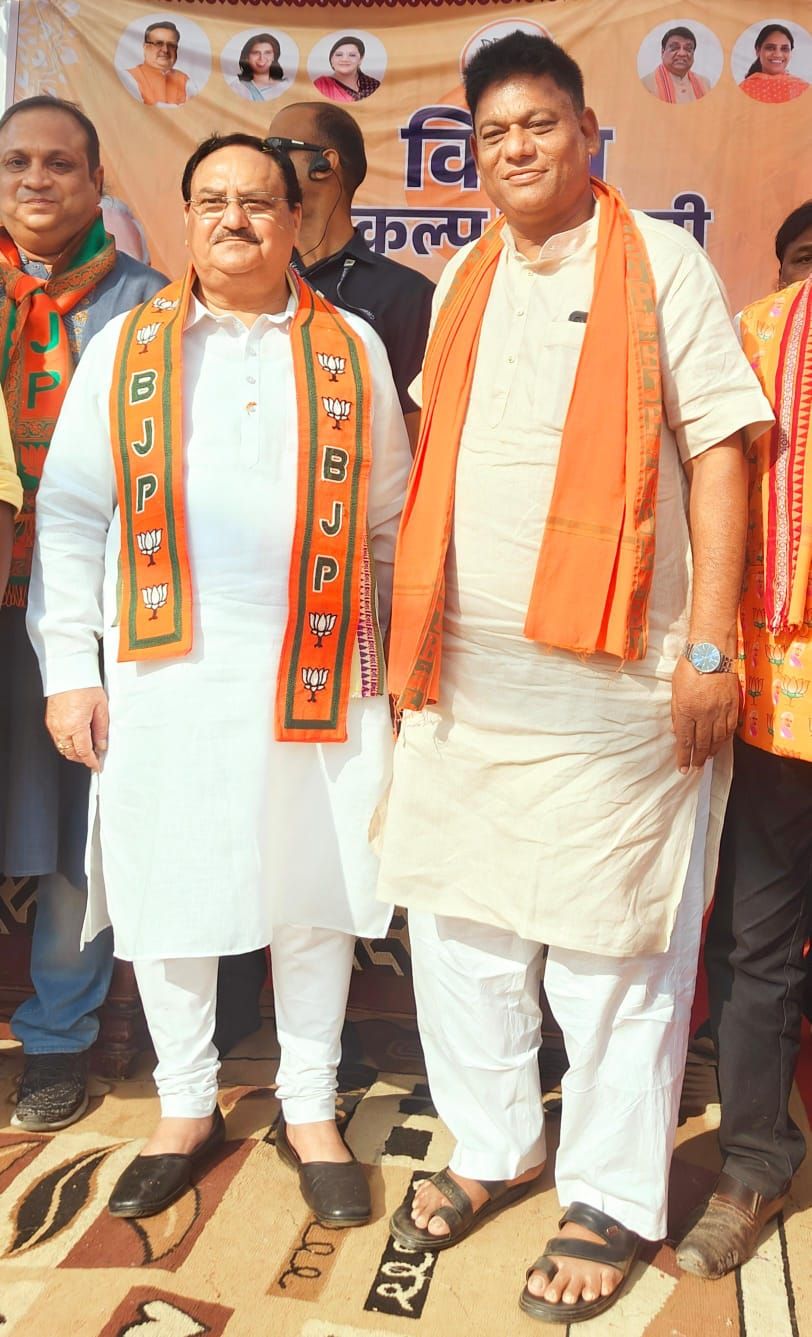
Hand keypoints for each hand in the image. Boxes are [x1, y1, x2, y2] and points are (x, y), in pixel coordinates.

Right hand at [45, 687, 108, 772]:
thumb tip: (101, 745)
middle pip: (71, 753)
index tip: (97, 765)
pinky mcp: (50, 721)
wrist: (69, 672)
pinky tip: (76, 738)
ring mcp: (54, 725)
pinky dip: (67, 743)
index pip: (84, 752)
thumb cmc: (85, 686)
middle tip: (94, 757)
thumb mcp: (101, 708)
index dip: (91, 761)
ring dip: (74, 752)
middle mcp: (62, 728)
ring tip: (87, 748)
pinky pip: (58, 739)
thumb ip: (101, 729)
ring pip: (63, 748)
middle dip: (83, 758)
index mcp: (76, 726)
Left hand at [671, 656, 739, 774]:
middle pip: (702, 743)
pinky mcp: (733, 705)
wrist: (712, 651)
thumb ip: (677, 713)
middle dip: (698, 758)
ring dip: (712, 751)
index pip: (685, 741)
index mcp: (687, 710)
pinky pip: (730, 728)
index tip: (682, 769)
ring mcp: (721, 710)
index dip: (684, 757)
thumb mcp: (675, 690)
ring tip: (707, 758)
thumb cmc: (689, 667)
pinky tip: (721, 744)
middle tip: (695, 767)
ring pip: (718, 739)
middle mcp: (705, 714)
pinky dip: (725, 739)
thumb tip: (678, 732)